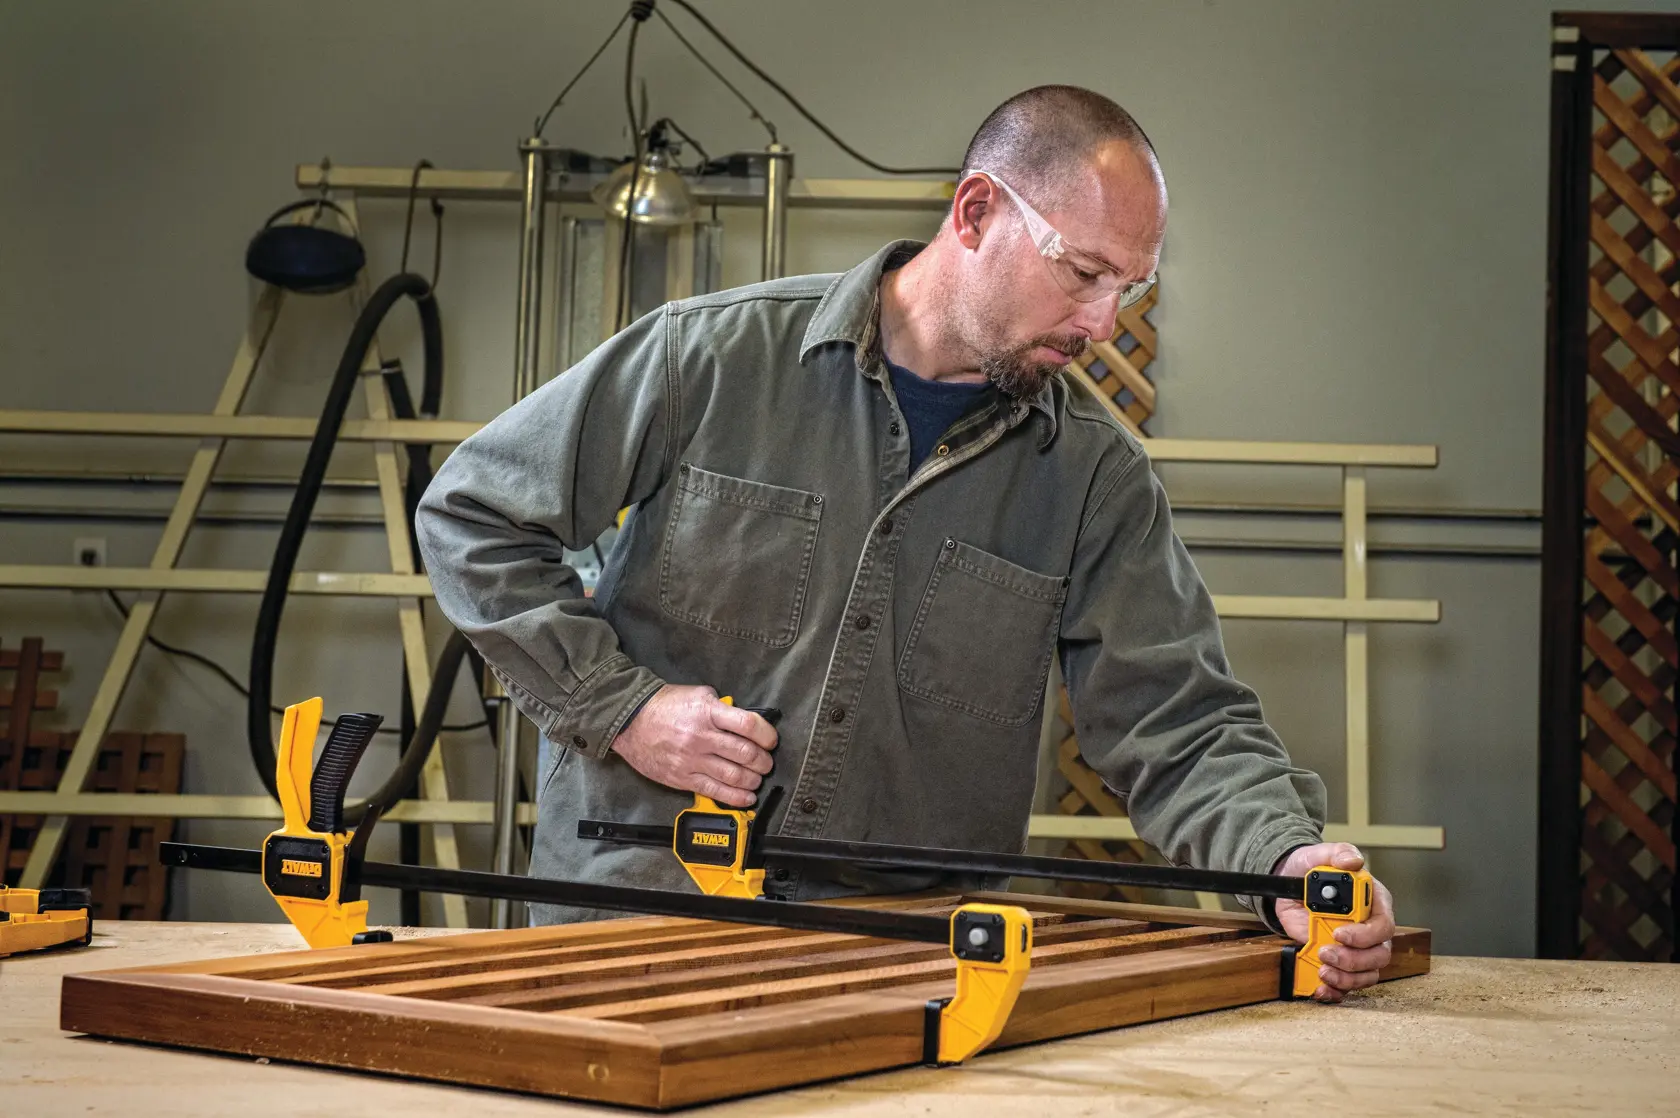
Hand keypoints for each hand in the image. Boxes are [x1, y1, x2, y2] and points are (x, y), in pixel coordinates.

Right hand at [609, 685, 776, 806]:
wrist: (630, 721)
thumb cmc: (664, 705)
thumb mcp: (697, 694)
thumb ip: (722, 707)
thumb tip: (744, 720)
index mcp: (708, 712)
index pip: (749, 725)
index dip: (767, 735)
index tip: (771, 740)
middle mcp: (702, 737)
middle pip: (745, 753)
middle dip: (763, 761)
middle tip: (766, 762)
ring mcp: (692, 760)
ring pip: (734, 775)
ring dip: (753, 779)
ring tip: (757, 778)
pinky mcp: (683, 778)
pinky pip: (715, 791)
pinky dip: (736, 797)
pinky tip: (747, 796)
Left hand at [1272, 842, 1394, 1002]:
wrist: (1288, 882)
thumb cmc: (1311, 868)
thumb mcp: (1321, 854)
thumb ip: (1339, 853)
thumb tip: (1352, 862)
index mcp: (1374, 902)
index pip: (1383, 925)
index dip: (1365, 935)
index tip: (1339, 934)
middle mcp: (1370, 928)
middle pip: (1379, 954)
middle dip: (1354, 960)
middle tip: (1327, 954)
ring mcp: (1357, 947)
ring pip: (1367, 973)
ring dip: (1347, 977)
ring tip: (1323, 971)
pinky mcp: (1340, 959)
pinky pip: (1348, 982)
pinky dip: (1336, 990)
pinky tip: (1321, 988)